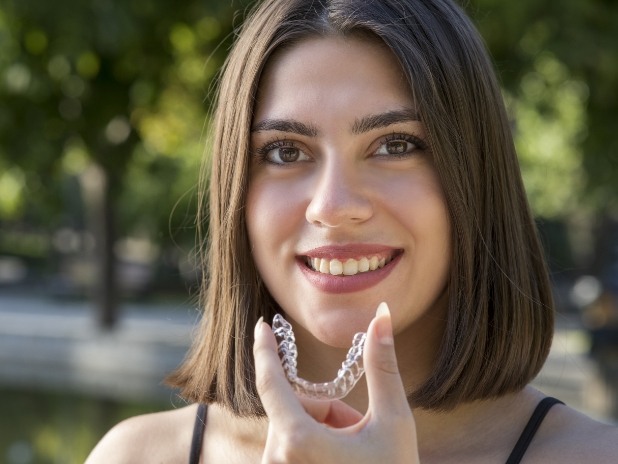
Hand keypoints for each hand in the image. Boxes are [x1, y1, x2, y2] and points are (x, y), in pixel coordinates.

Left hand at [253, 302, 419, 462]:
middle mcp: (277, 460)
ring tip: (353, 452)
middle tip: (359, 430)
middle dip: (328, 409)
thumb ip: (382, 366)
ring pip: (295, 428)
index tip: (261, 326)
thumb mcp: (393, 423)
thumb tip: (382, 315)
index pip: (271, 381)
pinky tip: (340, 462)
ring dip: (324, 429)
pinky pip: (292, 449)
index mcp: (298, 442)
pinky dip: (315, 446)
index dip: (266, 349)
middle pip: (296, 407)